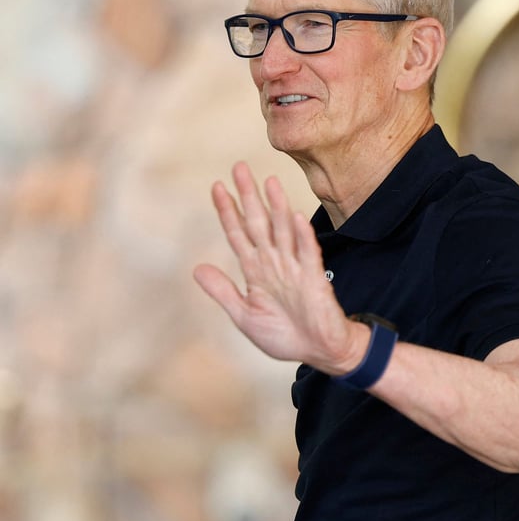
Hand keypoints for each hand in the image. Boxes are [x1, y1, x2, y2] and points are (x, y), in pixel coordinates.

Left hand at [193, 162, 360, 374]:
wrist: (320, 352)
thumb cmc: (285, 336)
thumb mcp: (245, 316)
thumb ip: (223, 291)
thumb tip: (196, 267)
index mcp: (256, 271)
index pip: (238, 234)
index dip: (228, 211)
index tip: (217, 187)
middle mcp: (274, 263)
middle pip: (259, 223)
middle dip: (249, 196)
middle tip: (239, 167)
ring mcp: (295, 268)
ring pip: (283, 231)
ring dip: (276, 207)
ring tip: (269, 182)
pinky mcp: (315, 279)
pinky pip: (308, 253)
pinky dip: (302, 236)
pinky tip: (295, 217)